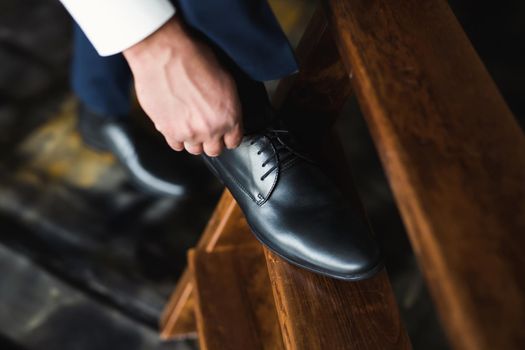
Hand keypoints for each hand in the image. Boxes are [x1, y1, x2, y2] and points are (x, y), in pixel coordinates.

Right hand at [123, 16, 242, 155]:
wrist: (163, 54)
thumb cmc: (193, 58)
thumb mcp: (225, 79)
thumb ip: (228, 105)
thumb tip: (226, 114)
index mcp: (229, 116)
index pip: (234, 141)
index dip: (229, 136)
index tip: (224, 133)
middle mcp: (211, 129)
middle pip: (214, 149)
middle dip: (211, 140)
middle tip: (205, 127)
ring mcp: (189, 132)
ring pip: (194, 149)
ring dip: (193, 139)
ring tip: (188, 122)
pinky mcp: (168, 131)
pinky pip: (176, 145)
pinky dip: (176, 136)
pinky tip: (176, 122)